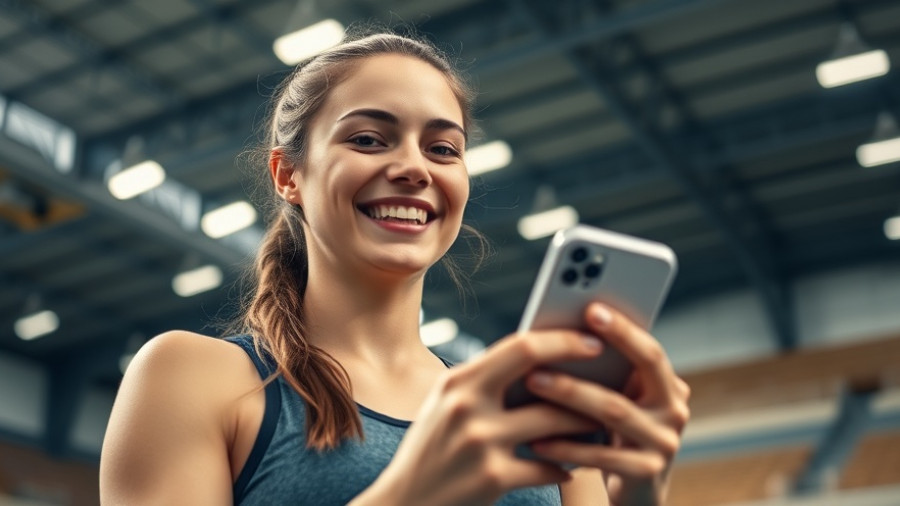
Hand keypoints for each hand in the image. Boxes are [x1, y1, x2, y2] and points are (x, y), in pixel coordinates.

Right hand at [359, 328, 607, 505]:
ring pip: (552, 424)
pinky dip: (564, 468)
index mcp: (458, 381)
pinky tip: (572, 468)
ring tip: (600, 424)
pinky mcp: (492, 479)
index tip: (590, 340)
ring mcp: (480, 443)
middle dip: (582, 376)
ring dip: (583, 424)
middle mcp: (467, 406)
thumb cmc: (430, 450)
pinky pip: (547, 468)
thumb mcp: (445, 405)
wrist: (402, 504)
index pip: (520, 345)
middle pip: (542, 378)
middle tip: (610, 380)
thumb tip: (537, 358)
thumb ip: (484, 381)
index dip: (561, 340)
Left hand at [524, 303, 690, 505]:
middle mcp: (674, 410)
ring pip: (614, 410)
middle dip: (602, 350)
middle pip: (643, 369)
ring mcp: (665, 442)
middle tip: (562, 333)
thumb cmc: (613, 433)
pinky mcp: (647, 473)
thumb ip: (603, 372)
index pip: (649, 349)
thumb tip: (554, 334)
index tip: (591, 308)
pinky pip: (602, 455)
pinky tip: (536, 438)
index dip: (623, 328)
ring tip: (533, 381)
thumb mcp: (616, 400)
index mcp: (667, 384)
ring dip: (570, 393)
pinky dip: (566, 445)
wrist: (635, 492)